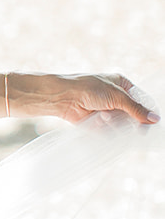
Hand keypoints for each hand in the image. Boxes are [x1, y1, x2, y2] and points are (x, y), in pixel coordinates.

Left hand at [40, 72, 159, 125]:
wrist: (63, 97)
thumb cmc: (87, 89)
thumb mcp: (116, 96)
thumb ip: (136, 109)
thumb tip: (154, 119)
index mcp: (122, 85)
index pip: (142, 100)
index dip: (148, 112)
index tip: (152, 123)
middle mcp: (116, 98)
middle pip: (134, 115)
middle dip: (132, 121)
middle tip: (137, 130)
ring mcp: (108, 111)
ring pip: (122, 125)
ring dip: (116, 123)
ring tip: (104, 116)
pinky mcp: (99, 123)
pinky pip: (110, 132)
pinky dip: (108, 130)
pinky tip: (99, 122)